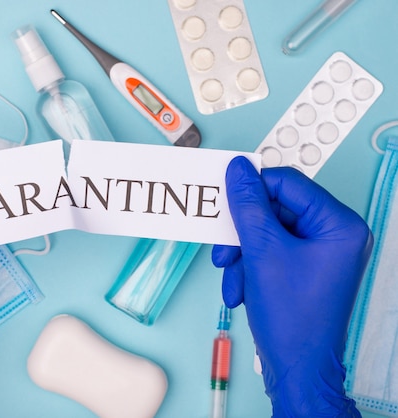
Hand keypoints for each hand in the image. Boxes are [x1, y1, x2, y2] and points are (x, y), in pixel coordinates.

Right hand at [212, 157, 371, 416]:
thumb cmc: (293, 319)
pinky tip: (240, 288)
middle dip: (243, 232)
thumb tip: (239, 170)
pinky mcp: (303, 268)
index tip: (224, 190)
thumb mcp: (262, 253)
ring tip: (233, 276)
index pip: (289, 184)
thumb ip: (248, 206)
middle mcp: (333, 235)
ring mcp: (319, 253)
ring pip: (266, 232)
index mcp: (338, 225)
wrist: (295, 368)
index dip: (253, 187)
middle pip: (274, 210)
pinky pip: (268, 251)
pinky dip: (248, 266)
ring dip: (242, 253)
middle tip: (224, 246)